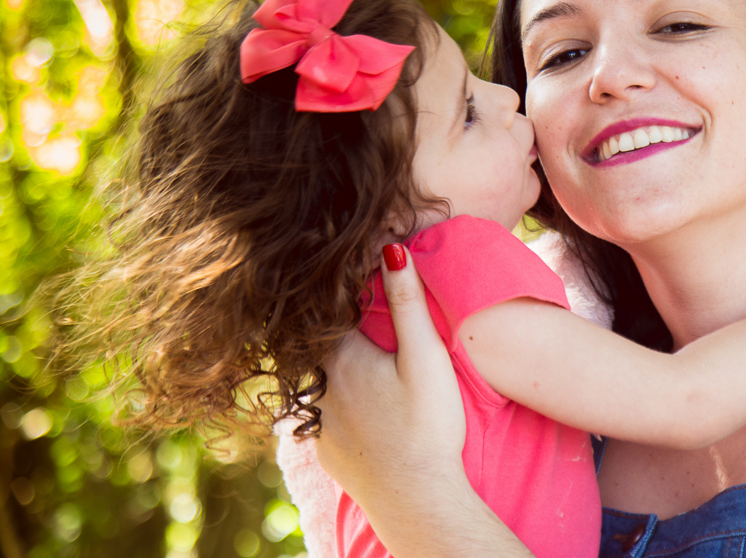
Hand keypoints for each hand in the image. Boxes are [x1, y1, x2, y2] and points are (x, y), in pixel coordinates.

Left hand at [314, 246, 467, 547]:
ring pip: (318, 379)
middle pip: (320, 342)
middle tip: (360, 317)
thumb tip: (390, 248)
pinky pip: (320, 413)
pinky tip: (355, 403)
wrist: (417, 498)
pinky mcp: (325, 449)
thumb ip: (407, 302)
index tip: (359, 278)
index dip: (345, 291)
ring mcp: (318, 421)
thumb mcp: (425, 356)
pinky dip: (335, 401)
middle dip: (337, 327)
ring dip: (333, 365)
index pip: (331, 309)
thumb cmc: (428, 424)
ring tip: (360, 359)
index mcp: (342, 356)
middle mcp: (320, 385)